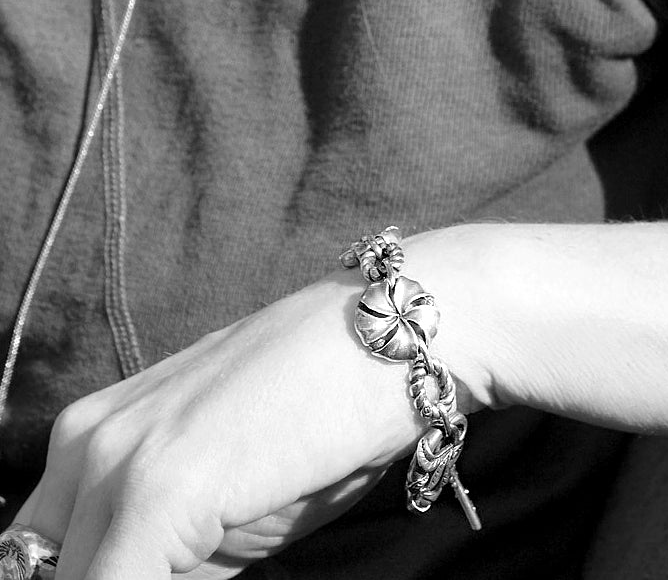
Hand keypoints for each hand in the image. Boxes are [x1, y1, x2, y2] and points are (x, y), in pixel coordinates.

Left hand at [15, 264, 481, 579]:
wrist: (398, 335)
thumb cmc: (327, 416)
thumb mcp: (225, 505)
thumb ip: (163, 556)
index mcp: (92, 438)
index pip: (45, 563)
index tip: (167, 577)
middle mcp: (85, 441)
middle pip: (51, 569)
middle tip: (194, 572)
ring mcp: (115, 461)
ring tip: (218, 568)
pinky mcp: (153, 489)